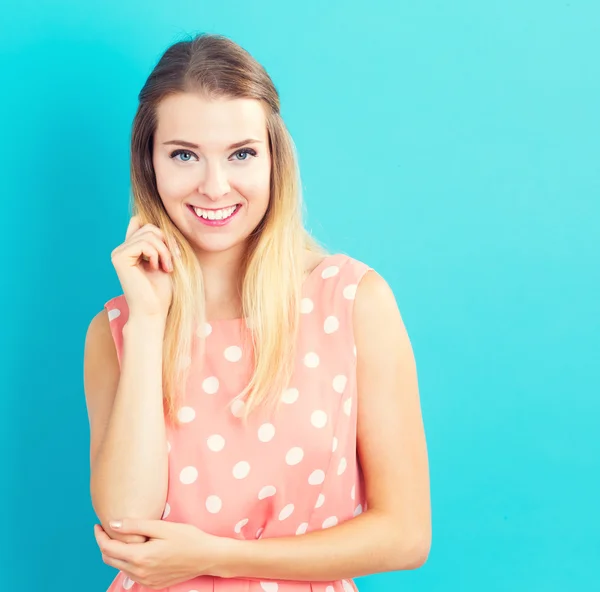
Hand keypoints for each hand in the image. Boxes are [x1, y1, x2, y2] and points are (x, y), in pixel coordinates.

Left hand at [94, 519, 220, 588]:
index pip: (108, 548)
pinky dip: (127, 561)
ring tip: (121, 537)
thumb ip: (135, 525)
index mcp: (140, 557)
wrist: (207, 557)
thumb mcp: (162, 527)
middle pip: (109, 559)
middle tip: (106, 529)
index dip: (99, 536)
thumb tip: (112, 524)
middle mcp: (139, 573)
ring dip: (115, 553)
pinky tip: (136, 549)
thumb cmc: (188, 538)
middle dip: (104, 544)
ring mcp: (145, 581)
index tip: (98, 525)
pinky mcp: (152, 584)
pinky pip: (131, 573)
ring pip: (119, 567)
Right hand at [111, 215, 178, 318]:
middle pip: (149, 226)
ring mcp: (118, 252)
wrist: (154, 311)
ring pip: (149, 233)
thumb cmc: (161, 291)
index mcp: (131, 249)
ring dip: (164, 250)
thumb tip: (162, 221)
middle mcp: (122, 249)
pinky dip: (156, 253)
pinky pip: (143, 242)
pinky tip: (157, 267)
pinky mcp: (119, 257)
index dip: (161, 232)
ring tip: (167, 266)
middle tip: (172, 261)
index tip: (173, 251)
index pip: (142, 223)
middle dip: (166, 242)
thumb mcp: (165, 259)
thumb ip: (160, 241)